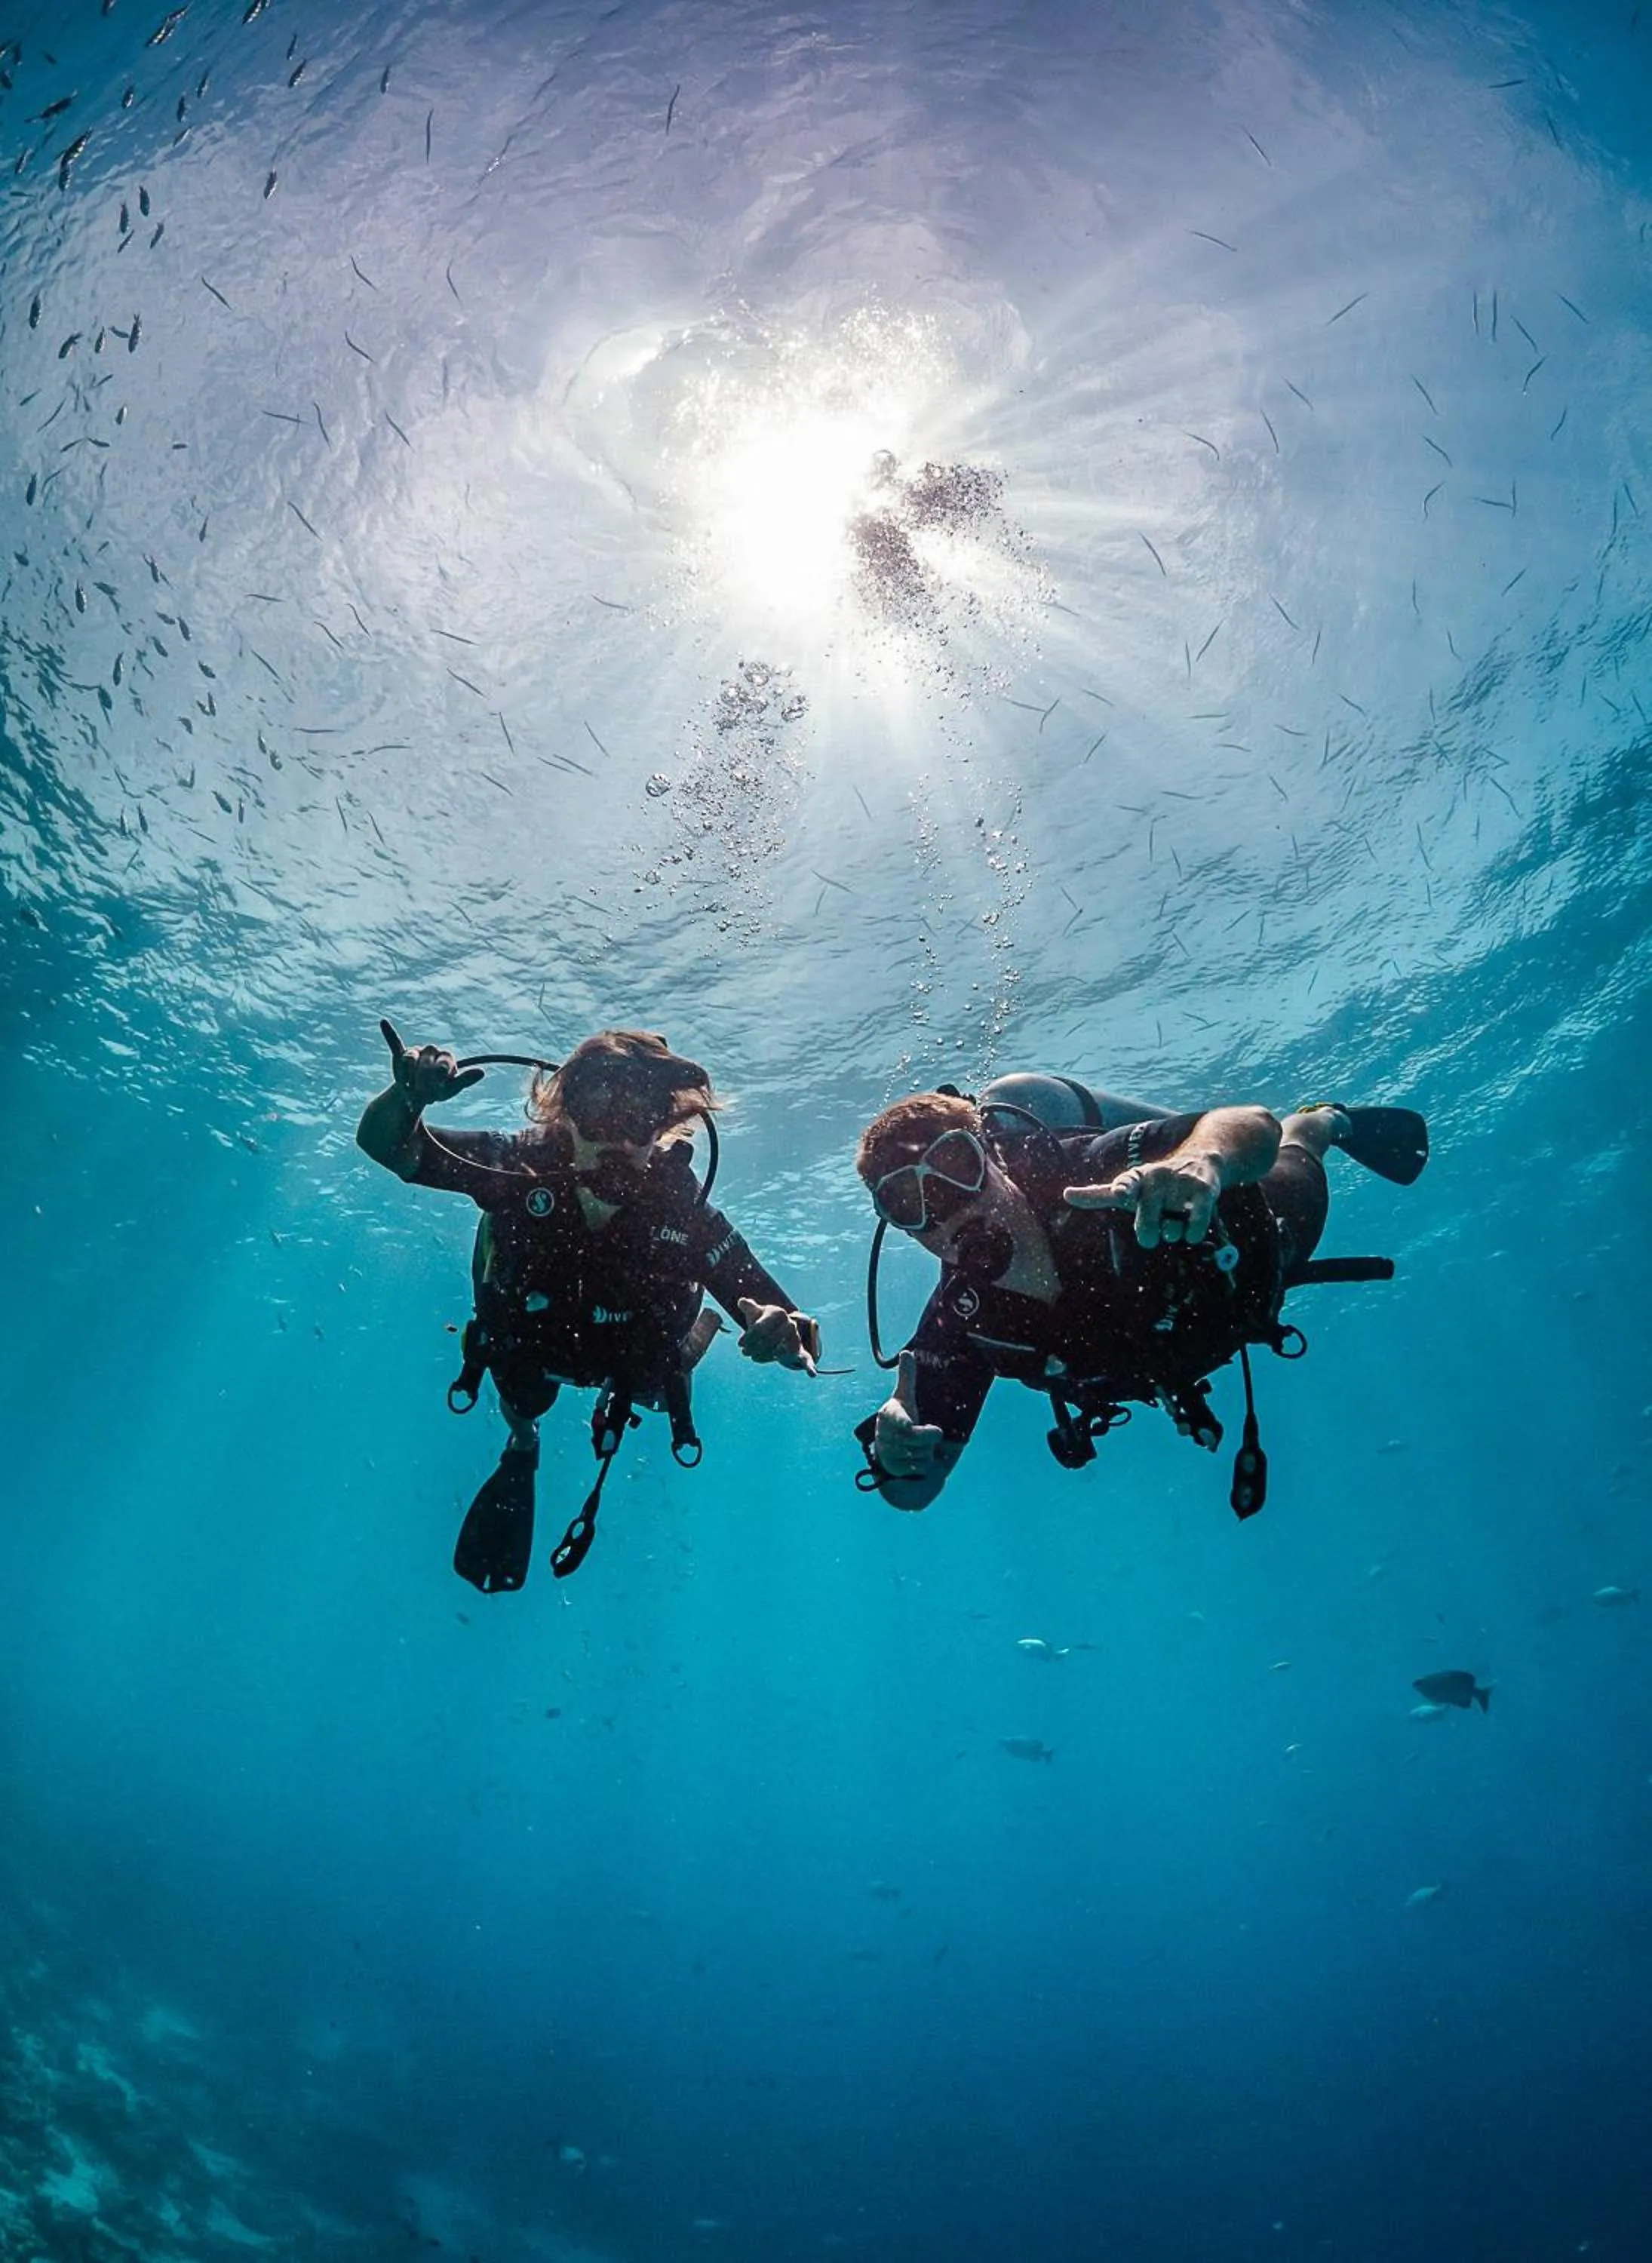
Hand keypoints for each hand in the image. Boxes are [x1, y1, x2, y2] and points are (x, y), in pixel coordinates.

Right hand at [381, 1018, 482, 1109]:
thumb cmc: (438, 1091)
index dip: (437, 1082)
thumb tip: (482, 1072)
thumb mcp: (450, 1089)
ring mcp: (416, 1052)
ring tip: (408, 1090)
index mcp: (447, 1057)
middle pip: (425, 1066)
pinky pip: (394, 1043)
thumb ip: (463, 1080)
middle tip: (422, 1098)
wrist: (417, 1095)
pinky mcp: (400, 1054)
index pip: (442, 1066)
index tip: (435, 1096)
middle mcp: (432, 1050)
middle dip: (422, 1086)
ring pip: (408, 1061)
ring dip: (407, 1079)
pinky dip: (389, 1034)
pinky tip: (383, 1022)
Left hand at [736, 1299, 819, 1374]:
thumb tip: (742, 1302)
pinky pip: (806, 1359)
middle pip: (770, 1340)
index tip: (740, 1344)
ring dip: (766, 1356)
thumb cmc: (764, 1321)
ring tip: (754, 1358)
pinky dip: (809, 1366)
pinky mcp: (800, 1351)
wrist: (781, 1329)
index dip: (748, 1337)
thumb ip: (748, 1307)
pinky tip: (812, 1374)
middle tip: (745, 1352)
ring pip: (780, 1351)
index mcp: (778, 1313)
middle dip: (754, 1347)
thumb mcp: (756, 1313)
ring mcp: (795, 1338)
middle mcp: (790, 1324)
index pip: (760, 1327)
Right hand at [874, 1350, 947, 1481]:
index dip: (906, 1424)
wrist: (889, 1446)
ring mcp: (887, 1451)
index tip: (911, 1425)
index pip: (900, 1421)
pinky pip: (918, 1468)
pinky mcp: (892, 1467)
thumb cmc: (902, 1417)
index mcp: (889, 1415)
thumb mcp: (905, 1397)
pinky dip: (923, 1464)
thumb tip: (907, 1352)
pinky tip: (916, 1458)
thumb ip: (906, 1377)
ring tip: (920, 1446)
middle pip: (918, 1439)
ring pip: (920, 1454)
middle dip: (929, 1439)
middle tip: (928, 1434)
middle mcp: (885, 1433)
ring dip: (927, 1452)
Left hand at [1063, 1156, 1221, 1248]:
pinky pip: (1194, 1226)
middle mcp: (1156, 1179)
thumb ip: (1098, 1194)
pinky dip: (1191, 1233)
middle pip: (1145, 1225)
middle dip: (1147, 1234)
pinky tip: (1190, 1229)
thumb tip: (1065, 1194)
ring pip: (1170, 1230)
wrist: (1200, 1159)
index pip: (1126, 1185)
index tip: (1120, 1194)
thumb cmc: (1156, 1183)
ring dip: (1171, 1233)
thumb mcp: (1129, 1186)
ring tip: (1174, 1219)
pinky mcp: (1203, 1192)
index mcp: (1135, 1178)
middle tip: (1150, 1233)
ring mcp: (1180, 1184)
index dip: (1124, 1190)